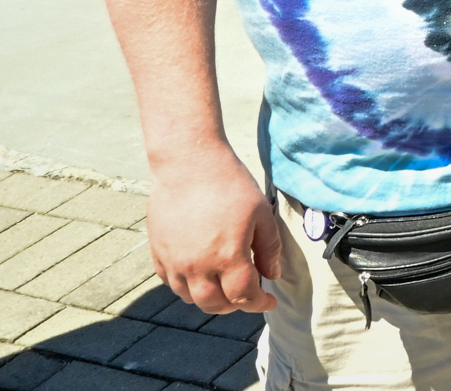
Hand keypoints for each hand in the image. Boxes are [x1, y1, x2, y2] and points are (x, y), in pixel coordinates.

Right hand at [146, 147, 280, 313]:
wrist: (189, 164)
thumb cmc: (230, 185)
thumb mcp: (261, 213)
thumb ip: (269, 248)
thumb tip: (272, 275)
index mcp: (227, 257)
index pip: (244, 296)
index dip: (260, 303)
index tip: (270, 300)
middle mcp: (197, 266)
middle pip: (214, 305)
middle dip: (234, 306)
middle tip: (247, 295)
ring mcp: (174, 262)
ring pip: (189, 298)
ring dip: (209, 299)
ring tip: (223, 287)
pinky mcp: (158, 253)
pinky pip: (170, 282)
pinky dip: (186, 287)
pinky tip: (199, 275)